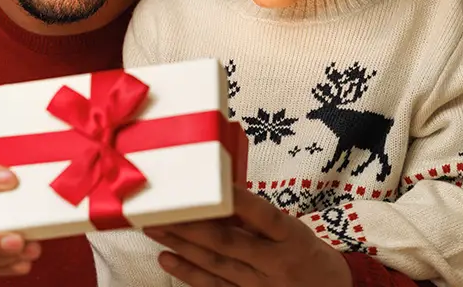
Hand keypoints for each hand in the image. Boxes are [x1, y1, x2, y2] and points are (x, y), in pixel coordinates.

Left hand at [143, 186, 352, 286]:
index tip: (211, 185)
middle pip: (229, 243)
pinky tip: (168, 259)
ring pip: (216, 265)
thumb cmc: (307, 257)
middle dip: (191, 226)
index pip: (264, 215)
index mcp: (292, 238)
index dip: (238, 201)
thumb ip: (259, 219)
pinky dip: (189, 273)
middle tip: (160, 211)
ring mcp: (260, 286)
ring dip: (182, 247)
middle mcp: (276, 262)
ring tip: (155, 230)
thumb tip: (221, 196)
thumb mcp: (294, 232)